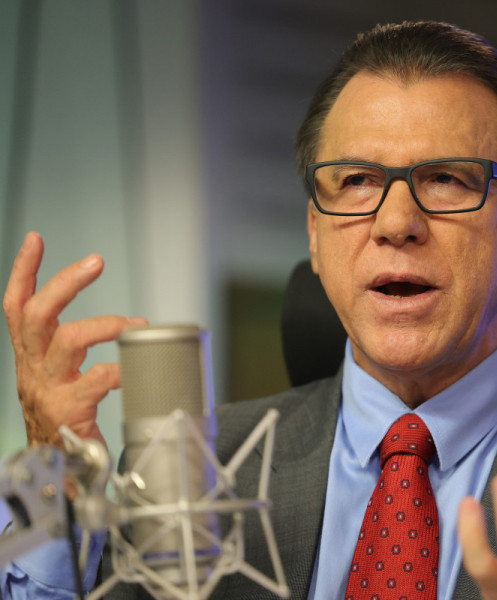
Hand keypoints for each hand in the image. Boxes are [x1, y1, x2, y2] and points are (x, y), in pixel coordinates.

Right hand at [3, 231, 146, 448]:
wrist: (56, 476)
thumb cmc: (63, 425)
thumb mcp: (60, 383)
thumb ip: (78, 357)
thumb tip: (128, 329)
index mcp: (30, 358)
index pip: (16, 307)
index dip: (23, 271)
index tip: (35, 239)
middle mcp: (32, 369)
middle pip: (37, 313)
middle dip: (66, 282)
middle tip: (96, 261)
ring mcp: (47, 389)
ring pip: (67, 340)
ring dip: (104, 324)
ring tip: (135, 324)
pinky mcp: (67, 409)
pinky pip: (98, 378)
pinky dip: (122, 369)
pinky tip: (137, 369)